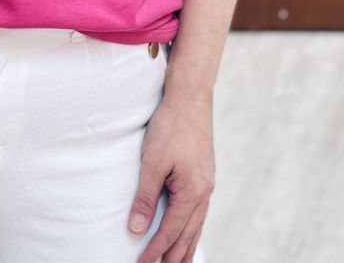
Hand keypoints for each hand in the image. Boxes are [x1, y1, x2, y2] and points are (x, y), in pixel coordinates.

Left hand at [128, 93, 214, 262]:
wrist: (190, 96)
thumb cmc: (170, 126)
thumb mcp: (153, 161)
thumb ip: (146, 197)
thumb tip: (136, 229)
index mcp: (192, 193)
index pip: (170, 232)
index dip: (154, 251)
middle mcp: (204, 193)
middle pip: (188, 235)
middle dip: (173, 258)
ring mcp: (207, 184)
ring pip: (196, 226)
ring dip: (185, 247)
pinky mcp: (204, 175)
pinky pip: (198, 211)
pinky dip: (191, 228)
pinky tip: (187, 232)